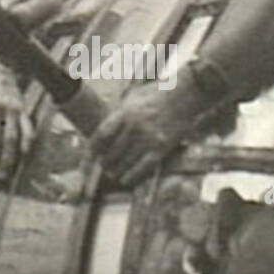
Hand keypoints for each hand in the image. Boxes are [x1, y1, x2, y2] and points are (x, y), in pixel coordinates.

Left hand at [91, 74, 210, 186]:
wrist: (186, 95)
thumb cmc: (158, 93)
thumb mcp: (133, 96)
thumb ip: (119, 111)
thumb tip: (106, 126)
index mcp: (125, 113)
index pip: (101, 136)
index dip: (91, 150)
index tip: (88, 157)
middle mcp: (134, 126)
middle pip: (112, 151)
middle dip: (104, 161)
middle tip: (103, 165)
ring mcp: (148, 138)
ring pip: (125, 161)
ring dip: (116, 170)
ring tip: (112, 173)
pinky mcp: (161, 147)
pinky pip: (143, 166)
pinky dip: (132, 175)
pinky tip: (126, 180)